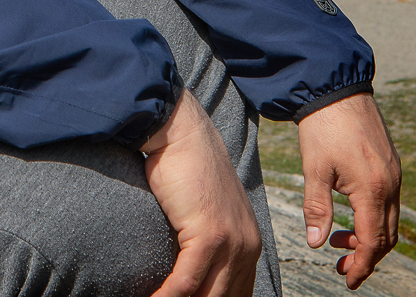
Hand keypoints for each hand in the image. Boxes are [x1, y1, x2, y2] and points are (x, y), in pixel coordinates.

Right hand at [140, 89, 261, 296]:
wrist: (181, 133)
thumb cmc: (184, 167)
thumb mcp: (204, 210)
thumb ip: (205, 238)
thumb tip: (189, 267)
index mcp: (248, 241)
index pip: (238, 292)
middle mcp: (246, 245)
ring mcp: (231, 241)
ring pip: (207, 295)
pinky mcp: (209, 235)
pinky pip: (187, 280)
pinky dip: (166, 294)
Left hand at [295, 92, 401, 288]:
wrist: (336, 87)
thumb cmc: (322, 127)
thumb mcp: (314, 170)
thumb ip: (316, 209)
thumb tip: (315, 243)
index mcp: (373, 190)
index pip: (372, 242)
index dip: (361, 265)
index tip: (348, 280)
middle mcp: (391, 184)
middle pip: (387, 236)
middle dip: (366, 256)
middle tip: (340, 266)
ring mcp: (395, 173)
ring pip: (390, 220)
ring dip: (369, 237)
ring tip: (338, 239)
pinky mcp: (391, 164)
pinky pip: (390, 201)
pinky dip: (373, 217)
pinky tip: (350, 213)